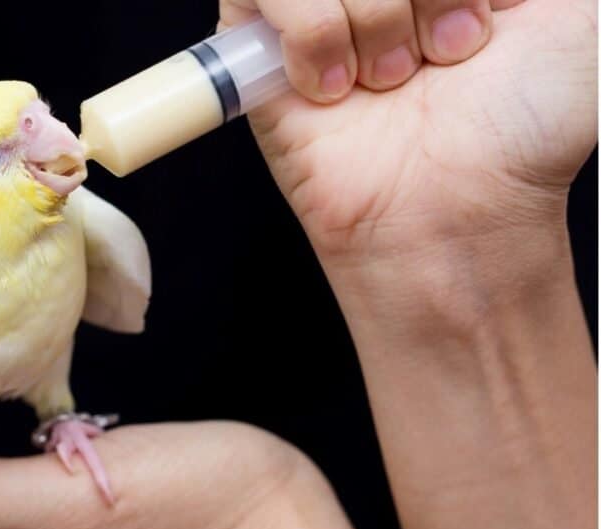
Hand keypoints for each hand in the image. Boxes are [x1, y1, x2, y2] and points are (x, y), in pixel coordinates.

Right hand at [221, 0, 594, 266]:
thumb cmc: (524, 127)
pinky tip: (339, 87)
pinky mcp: (260, 45)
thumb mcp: (580, 16)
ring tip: (394, 79)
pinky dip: (312, 37)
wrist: (456, 208)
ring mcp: (321, 8)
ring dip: (373, 17)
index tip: (490, 13)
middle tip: (449, 50)